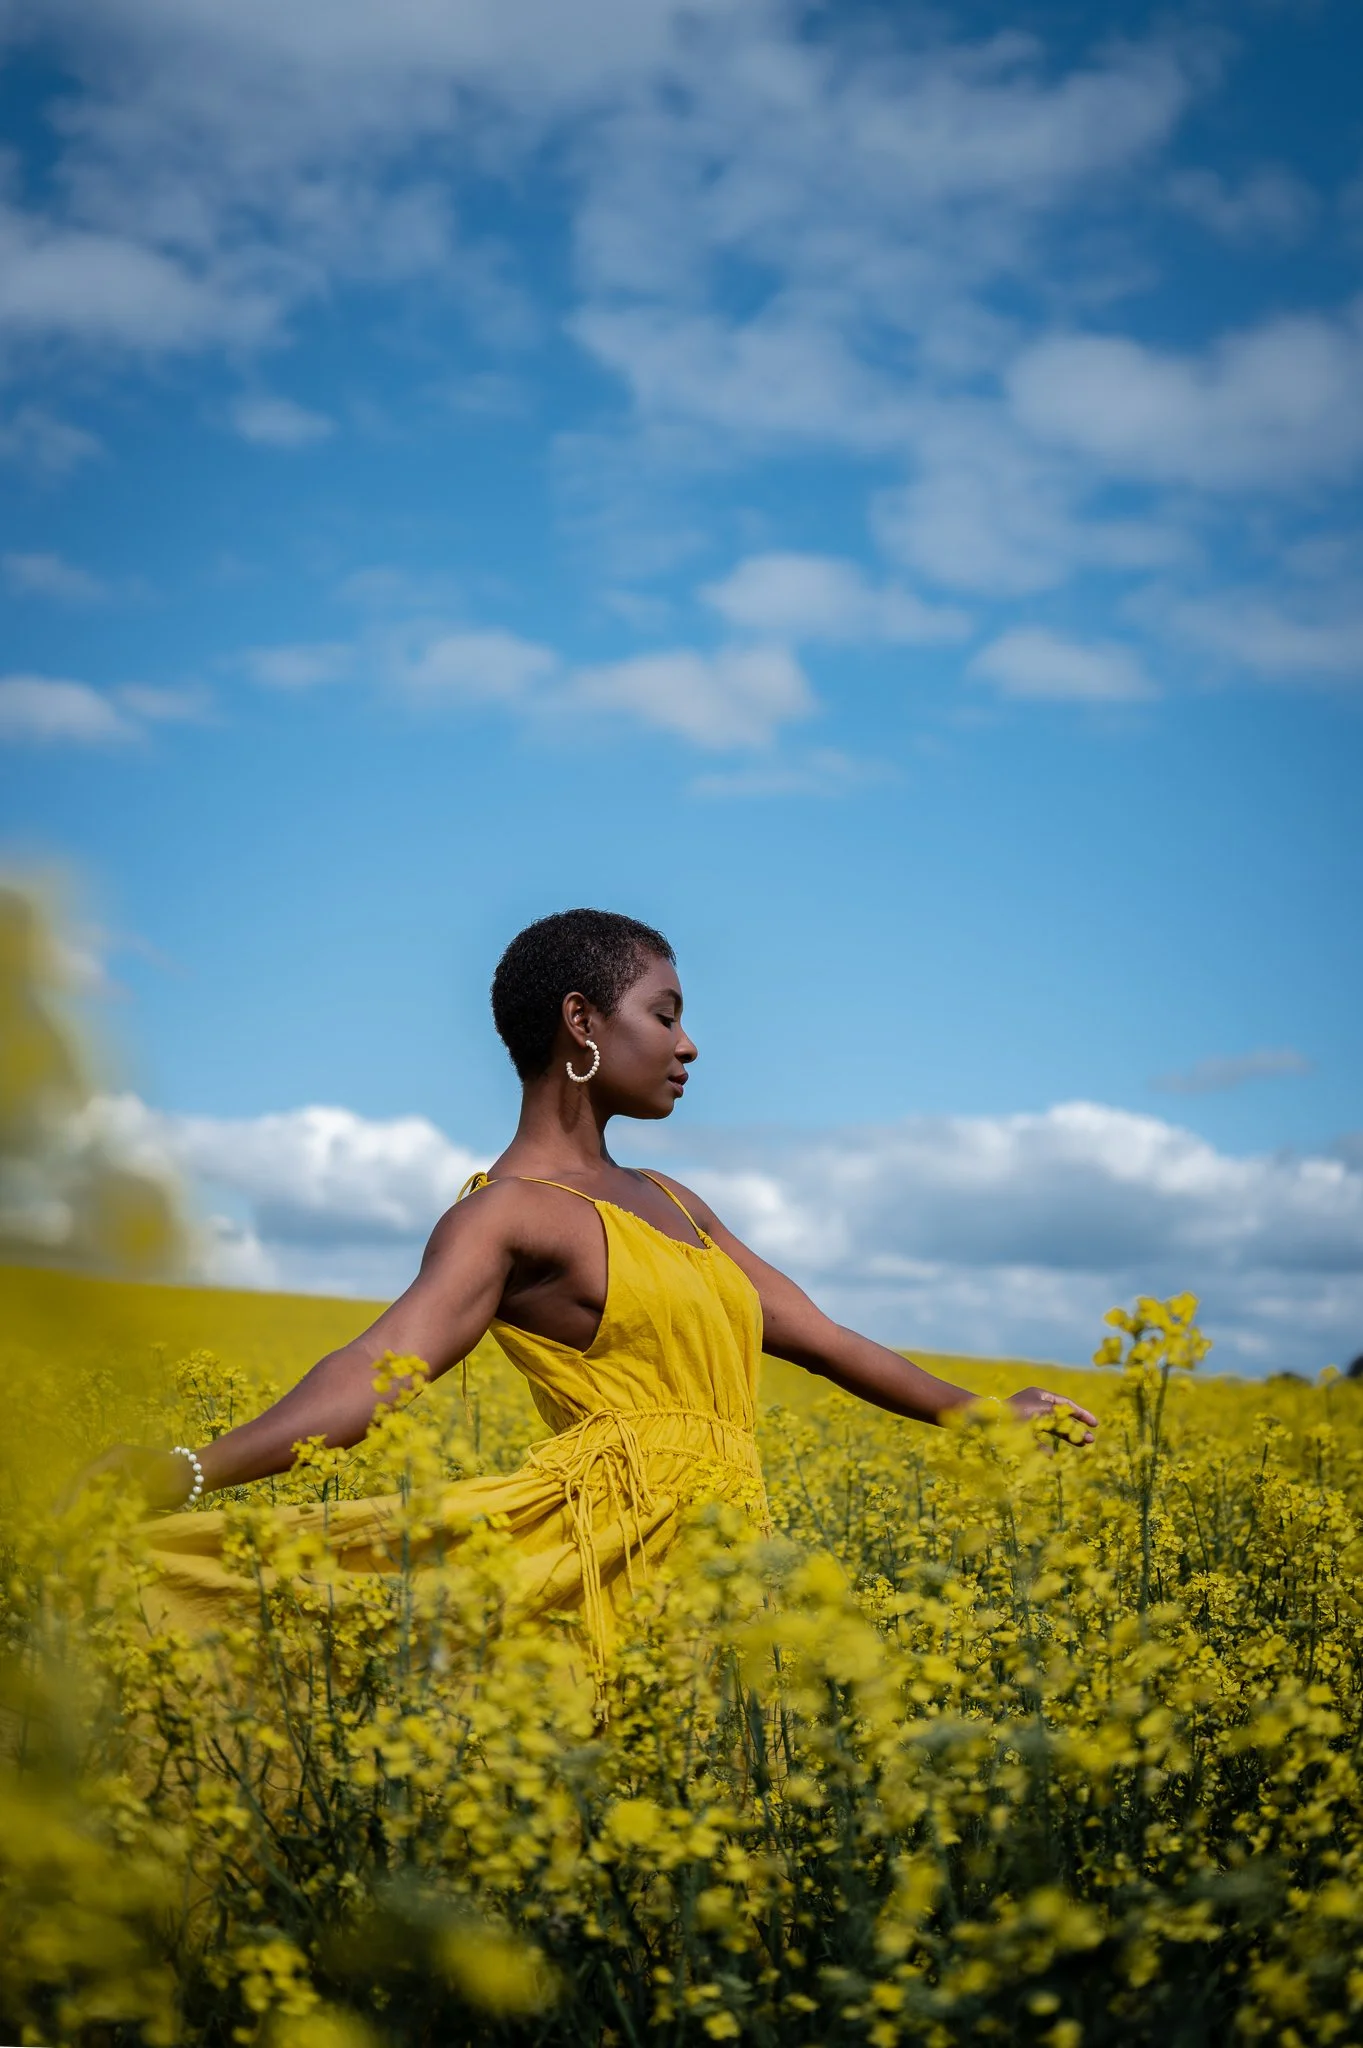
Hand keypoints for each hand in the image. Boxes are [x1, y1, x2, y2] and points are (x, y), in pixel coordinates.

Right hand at [56, 1444, 198, 1514]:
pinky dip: (92, 1505)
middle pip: (82, 1480)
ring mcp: (118, 1467)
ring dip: (78, 1504)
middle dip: (68, 1501)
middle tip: (54, 1523)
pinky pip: (101, 1491)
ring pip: (90, 1486)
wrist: (197, 1475)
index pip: (84, 1477)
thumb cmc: (173, 1480)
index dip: (70, 1499)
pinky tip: (84, 1520)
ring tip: (63, 1523)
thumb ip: (117, 1507)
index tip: (60, 1518)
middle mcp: (112, 1459)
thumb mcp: (144, 1493)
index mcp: (115, 1456)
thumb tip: (92, 1525)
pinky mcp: (124, 1478)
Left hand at [1005, 1388, 1096, 1447]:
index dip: (1081, 1414)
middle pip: (1062, 1417)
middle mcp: (1036, 1406)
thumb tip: (1070, 1426)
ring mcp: (1029, 1419)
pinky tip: (1052, 1454)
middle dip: (1076, 1428)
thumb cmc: (1014, 1412)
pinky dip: (1045, 1447)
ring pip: (1054, 1428)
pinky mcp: (1021, 1432)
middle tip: (1090, 1440)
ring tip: (1082, 1444)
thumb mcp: (1041, 1411)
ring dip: (1068, 1436)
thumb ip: (1057, 1418)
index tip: (1095, 1424)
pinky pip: (1038, 1440)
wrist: (987, 1420)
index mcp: (1040, 1396)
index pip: (1066, 1404)